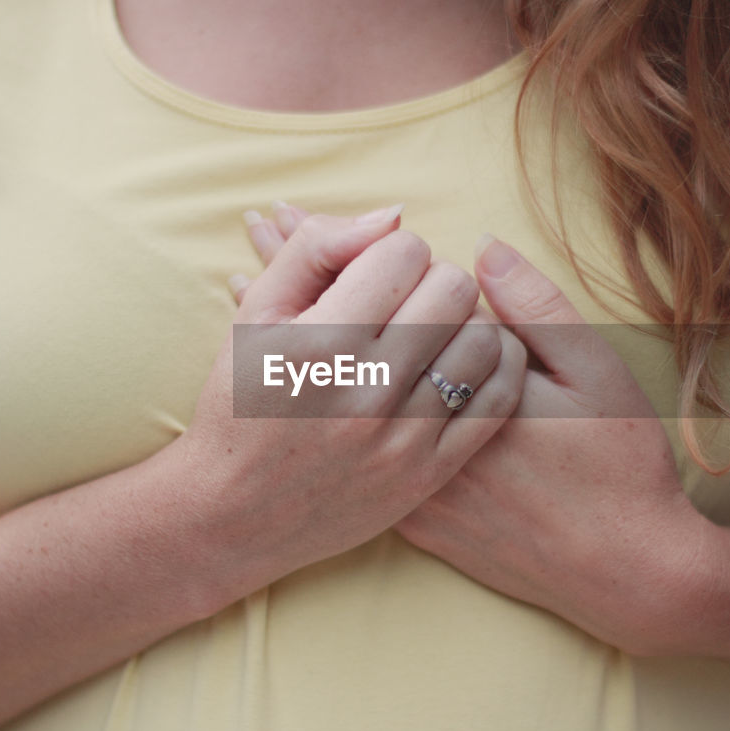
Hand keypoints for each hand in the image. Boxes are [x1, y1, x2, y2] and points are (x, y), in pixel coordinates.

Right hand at [182, 204, 526, 590]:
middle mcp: (366, 389)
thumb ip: (316, 247)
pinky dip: (494, 368)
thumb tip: (393, 217)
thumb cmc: (242, 402)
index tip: (372, 276)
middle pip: (453, 289)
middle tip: (407, 301)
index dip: (392, 251)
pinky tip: (465, 362)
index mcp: (320, 342)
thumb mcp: (255, 315)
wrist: (233, 513)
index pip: (405, 252)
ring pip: (484, 339)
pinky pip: (496, 400)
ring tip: (434, 333)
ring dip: (465, 322)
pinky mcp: (428, 473)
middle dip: (432, 280)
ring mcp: (403, 437)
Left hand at [240, 205, 704, 652]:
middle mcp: (419, 431)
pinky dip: (312, 400)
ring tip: (243, 274)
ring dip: (294, 330)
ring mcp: (409, 477)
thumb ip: (538, 308)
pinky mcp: (411, 512)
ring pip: (335, 389)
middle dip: (308, 275)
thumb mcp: (597, 375)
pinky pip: (342, 444)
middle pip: (348, 333)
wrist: (618, 571)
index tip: (310, 209)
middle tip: (260, 220)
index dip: (356, 245)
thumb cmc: (616, 466)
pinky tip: (284, 371)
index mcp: (463, 383)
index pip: (399, 295)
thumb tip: (483, 246)